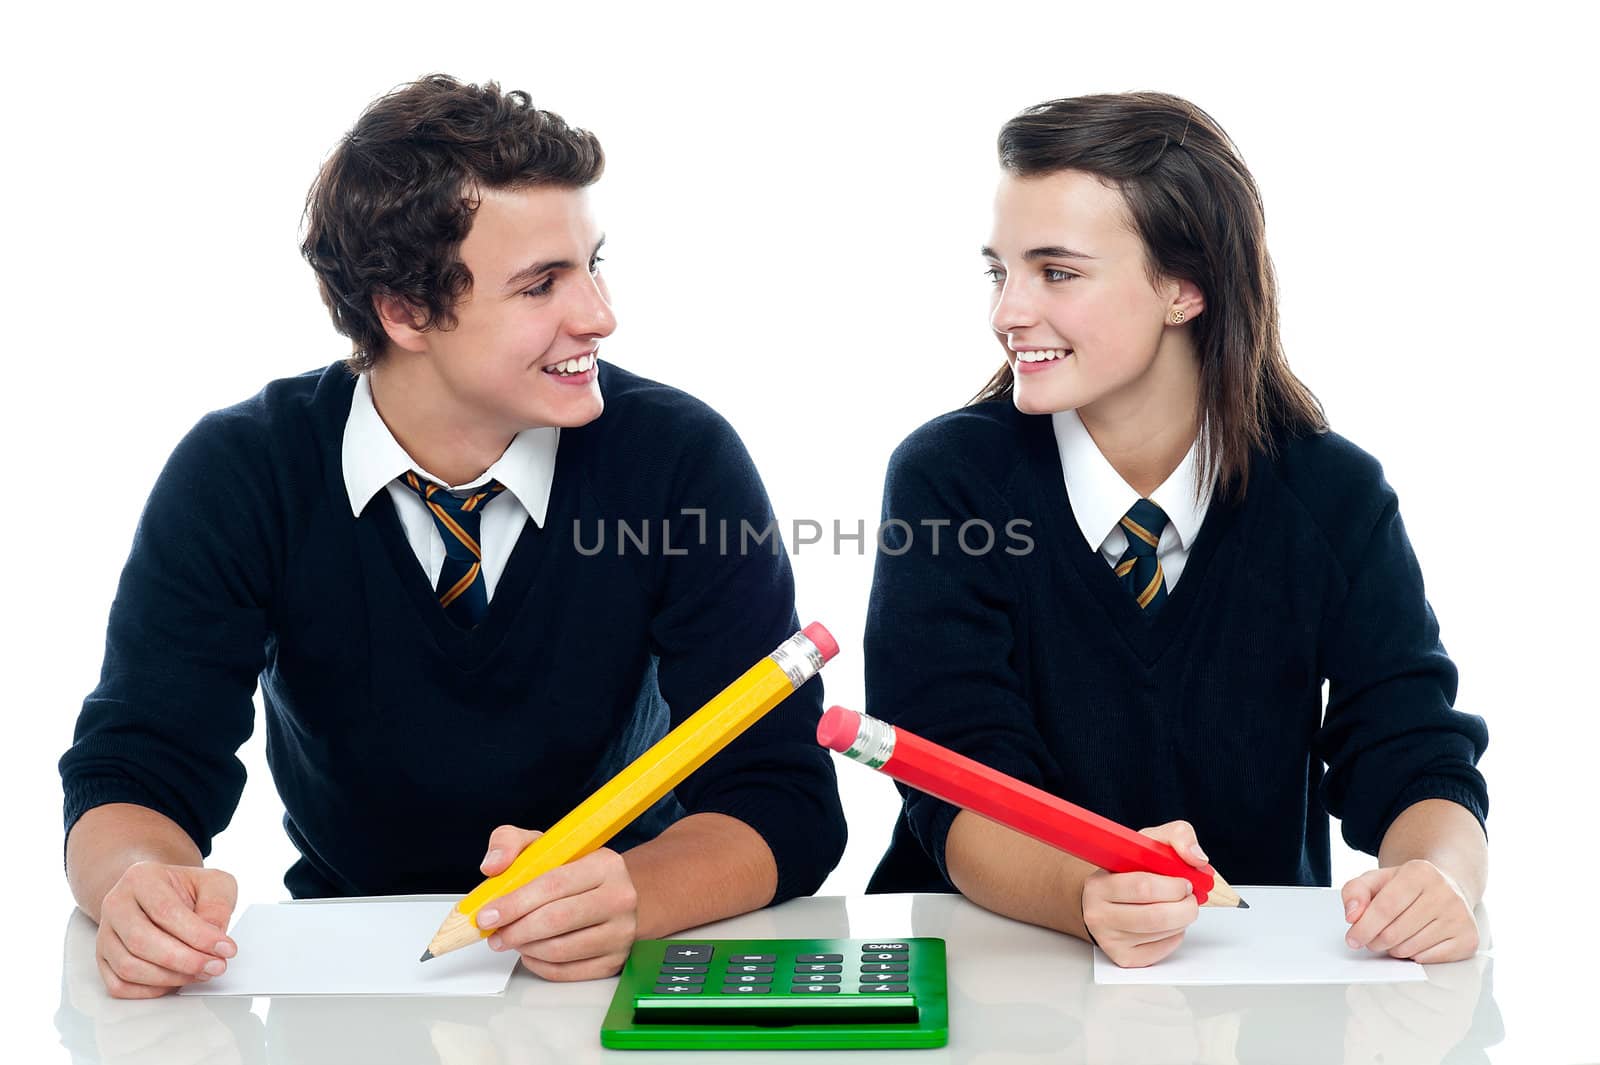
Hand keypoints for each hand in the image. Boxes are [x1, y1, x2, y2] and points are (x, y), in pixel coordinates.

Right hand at [95, 861, 237, 998]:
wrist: (160, 893)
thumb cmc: (186, 888)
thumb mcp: (213, 883)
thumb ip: (217, 906)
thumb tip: (214, 937)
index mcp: (141, 877)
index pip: (166, 911)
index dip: (198, 935)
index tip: (226, 949)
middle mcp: (116, 904)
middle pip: (142, 942)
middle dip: (185, 960)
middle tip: (215, 966)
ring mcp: (106, 933)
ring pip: (129, 967)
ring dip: (170, 977)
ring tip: (201, 973)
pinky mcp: (103, 959)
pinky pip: (119, 985)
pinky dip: (150, 990)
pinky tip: (176, 981)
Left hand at [474, 825, 638, 980]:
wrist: (615, 894)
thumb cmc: (574, 872)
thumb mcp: (544, 846)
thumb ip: (510, 843)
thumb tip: (492, 865)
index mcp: (604, 864)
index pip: (553, 885)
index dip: (515, 903)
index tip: (487, 915)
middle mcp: (620, 898)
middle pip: (557, 920)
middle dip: (516, 931)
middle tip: (494, 934)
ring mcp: (621, 933)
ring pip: (560, 951)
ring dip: (526, 948)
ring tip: (513, 939)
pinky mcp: (615, 961)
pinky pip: (567, 972)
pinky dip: (540, 965)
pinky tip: (531, 951)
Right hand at [1081, 820, 1208, 967]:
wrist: (1103, 900)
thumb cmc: (1127, 871)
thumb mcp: (1146, 843)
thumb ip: (1176, 836)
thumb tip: (1197, 858)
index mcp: (1099, 883)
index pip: (1142, 886)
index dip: (1173, 886)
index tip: (1185, 881)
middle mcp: (1098, 914)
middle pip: (1155, 916)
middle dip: (1185, 907)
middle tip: (1190, 898)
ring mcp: (1109, 939)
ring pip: (1160, 934)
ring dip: (1182, 920)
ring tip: (1179, 907)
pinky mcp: (1123, 958)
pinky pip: (1161, 950)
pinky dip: (1175, 936)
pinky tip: (1170, 924)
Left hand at [1341, 859, 1478, 961]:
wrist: (1446, 888)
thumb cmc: (1406, 886)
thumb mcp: (1377, 879)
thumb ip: (1355, 891)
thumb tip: (1352, 915)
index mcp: (1420, 872)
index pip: (1385, 907)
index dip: (1364, 927)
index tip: (1352, 939)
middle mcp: (1445, 893)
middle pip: (1396, 931)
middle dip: (1375, 941)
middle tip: (1370, 940)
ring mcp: (1460, 917)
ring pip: (1411, 948)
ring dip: (1393, 950)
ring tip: (1392, 937)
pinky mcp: (1469, 939)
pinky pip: (1429, 959)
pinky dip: (1413, 956)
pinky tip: (1412, 942)